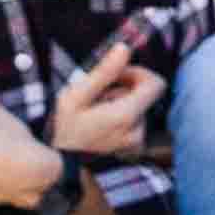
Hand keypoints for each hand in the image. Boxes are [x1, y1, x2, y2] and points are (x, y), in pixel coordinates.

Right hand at [48, 48, 167, 163]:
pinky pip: (134, 124)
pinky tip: (101, 124)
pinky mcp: (131, 150)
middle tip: (98, 95)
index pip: (156, 84)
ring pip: (138, 109)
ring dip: (120, 104)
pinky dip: (121, 119)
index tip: (118, 75)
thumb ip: (104, 72)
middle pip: (144, 96)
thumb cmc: (64, 129)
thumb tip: (124, 48)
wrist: (59, 167)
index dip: (139, 73)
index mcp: (126, 115)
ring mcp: (135, 143)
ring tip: (95, 112)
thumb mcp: (76, 97)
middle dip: (124, 89)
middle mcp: (137, 131)